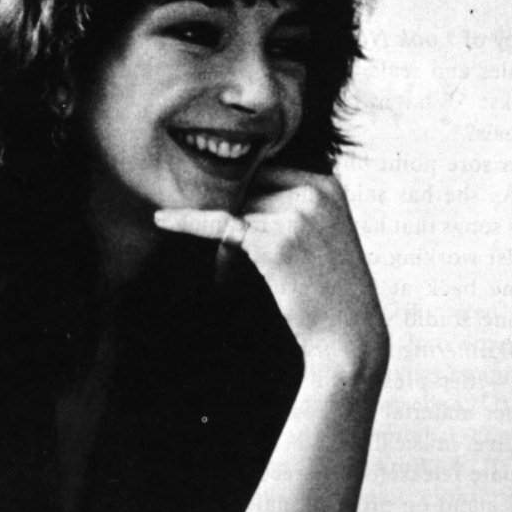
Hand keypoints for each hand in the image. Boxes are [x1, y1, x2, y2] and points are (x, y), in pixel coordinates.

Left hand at [155, 167, 387, 384]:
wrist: (349, 337)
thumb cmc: (333, 295)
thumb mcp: (325, 236)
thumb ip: (292, 208)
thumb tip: (239, 194)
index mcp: (327, 184)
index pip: (267, 174)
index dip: (246, 200)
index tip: (236, 229)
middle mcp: (313, 192)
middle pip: (249, 191)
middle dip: (235, 224)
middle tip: (232, 265)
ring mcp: (294, 215)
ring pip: (235, 212)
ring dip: (226, 247)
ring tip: (232, 279)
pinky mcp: (273, 243)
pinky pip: (220, 226)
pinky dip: (188, 222)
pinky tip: (162, 219)